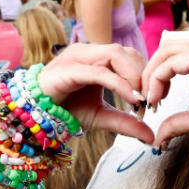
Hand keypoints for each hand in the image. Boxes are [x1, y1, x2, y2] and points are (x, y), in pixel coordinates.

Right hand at [36, 43, 153, 142]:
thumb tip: (151, 137)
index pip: (131, 55)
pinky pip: (100, 72)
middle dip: (144, 75)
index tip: (155, 99)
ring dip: (134, 77)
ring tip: (142, 100)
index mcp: (97, 57)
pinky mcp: (68, 69)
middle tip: (152, 101)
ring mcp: (77, 57)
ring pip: (116, 55)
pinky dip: (119, 84)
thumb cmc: (65, 110)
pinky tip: (131, 100)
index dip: (147, 74)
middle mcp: (88, 52)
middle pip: (127, 52)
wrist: (33, 116)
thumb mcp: (102, 117)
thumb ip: (126, 123)